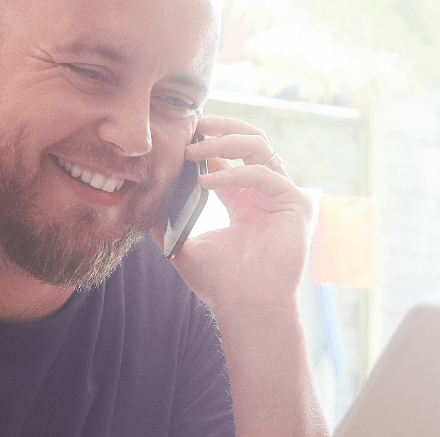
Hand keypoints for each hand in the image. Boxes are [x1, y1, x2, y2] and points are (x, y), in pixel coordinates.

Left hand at [168, 117, 311, 318]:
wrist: (246, 308)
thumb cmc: (220, 284)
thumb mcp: (184, 247)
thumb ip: (168, 224)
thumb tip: (144, 207)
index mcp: (243, 200)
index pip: (228, 155)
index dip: (206, 140)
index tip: (181, 134)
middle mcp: (265, 193)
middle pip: (250, 139)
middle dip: (221, 127)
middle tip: (193, 125)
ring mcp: (282, 196)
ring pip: (259, 146)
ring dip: (224, 141)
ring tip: (194, 150)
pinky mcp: (295, 204)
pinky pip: (263, 173)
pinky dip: (233, 172)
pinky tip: (206, 181)